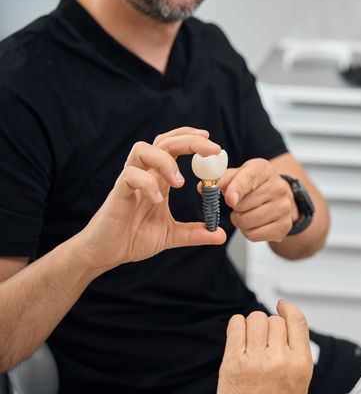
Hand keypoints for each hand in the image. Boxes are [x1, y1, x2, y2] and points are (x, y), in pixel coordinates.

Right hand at [77, 127, 226, 270]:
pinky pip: (130, 176)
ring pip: (142, 149)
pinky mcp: (117, 194)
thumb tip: (221, 234)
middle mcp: (145, 174)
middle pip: (163, 142)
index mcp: (158, 179)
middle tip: (211, 149)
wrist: (106, 254)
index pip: (173, 147)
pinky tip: (157, 201)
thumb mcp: (171, 235)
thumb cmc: (133, 238)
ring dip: (165, 160)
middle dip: (188, 141)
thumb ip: (195, 233)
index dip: (191, 140)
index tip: (213, 144)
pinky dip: (147, 183)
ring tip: (180, 182)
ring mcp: (130, 182)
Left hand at [216, 301, 312, 393]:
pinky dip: (237, 326)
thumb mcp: (300, 381)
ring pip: (255, 319)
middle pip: (274, 320)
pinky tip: (239, 337)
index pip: (297, 320)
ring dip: (252, 326)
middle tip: (264, 343)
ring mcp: (255, 362)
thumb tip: (283, 318)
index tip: (282, 305)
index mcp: (301, 364)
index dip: (289, 308)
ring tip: (251, 342)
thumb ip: (295, 351)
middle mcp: (280, 360)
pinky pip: (235, 325)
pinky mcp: (233, 364)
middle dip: (268, 327)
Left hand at [218, 159, 298, 241]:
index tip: (229, 199)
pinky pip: (254, 235)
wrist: (280, 197)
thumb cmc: (255, 185)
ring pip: (247, 221)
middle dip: (234, 207)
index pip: (249, 179)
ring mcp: (284, 208)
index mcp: (264, 170)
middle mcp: (278, 187)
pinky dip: (247, 232)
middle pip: (244, 205)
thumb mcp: (239, 175)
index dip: (237, 189)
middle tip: (237, 205)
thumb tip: (202, 187)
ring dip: (239, 220)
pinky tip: (253, 223)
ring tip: (245, 213)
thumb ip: (221, 180)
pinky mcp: (284, 226)